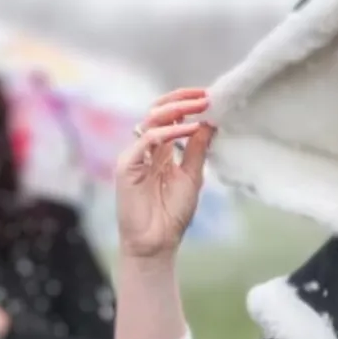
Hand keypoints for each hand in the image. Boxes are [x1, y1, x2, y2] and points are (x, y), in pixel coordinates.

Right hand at [114, 88, 215, 259]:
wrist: (157, 242)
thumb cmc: (172, 214)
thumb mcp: (192, 175)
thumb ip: (197, 149)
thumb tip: (210, 122)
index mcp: (160, 149)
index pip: (169, 116)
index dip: (186, 104)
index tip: (209, 97)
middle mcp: (145, 148)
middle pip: (158, 111)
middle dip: (181, 100)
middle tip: (205, 96)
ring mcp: (134, 155)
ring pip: (151, 119)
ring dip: (177, 110)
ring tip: (200, 106)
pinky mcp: (127, 166)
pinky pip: (147, 139)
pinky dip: (169, 131)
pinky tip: (189, 129)